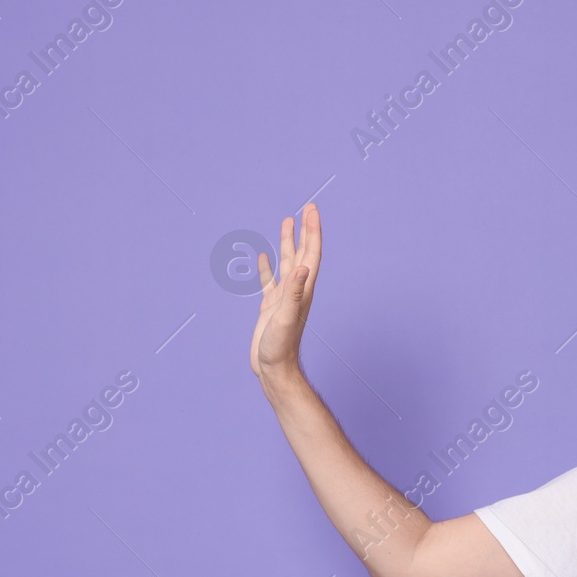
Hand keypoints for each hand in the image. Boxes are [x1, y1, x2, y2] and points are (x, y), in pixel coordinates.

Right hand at [250, 203, 321, 380]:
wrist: (274, 369)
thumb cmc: (280, 348)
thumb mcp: (285, 318)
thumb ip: (293, 293)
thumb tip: (300, 267)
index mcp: (302, 290)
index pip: (310, 254)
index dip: (312, 231)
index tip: (312, 210)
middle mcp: (296, 290)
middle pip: (301, 252)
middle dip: (304, 230)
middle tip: (307, 207)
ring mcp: (283, 298)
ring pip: (286, 262)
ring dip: (287, 242)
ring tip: (287, 222)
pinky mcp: (271, 306)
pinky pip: (270, 280)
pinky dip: (267, 266)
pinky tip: (264, 256)